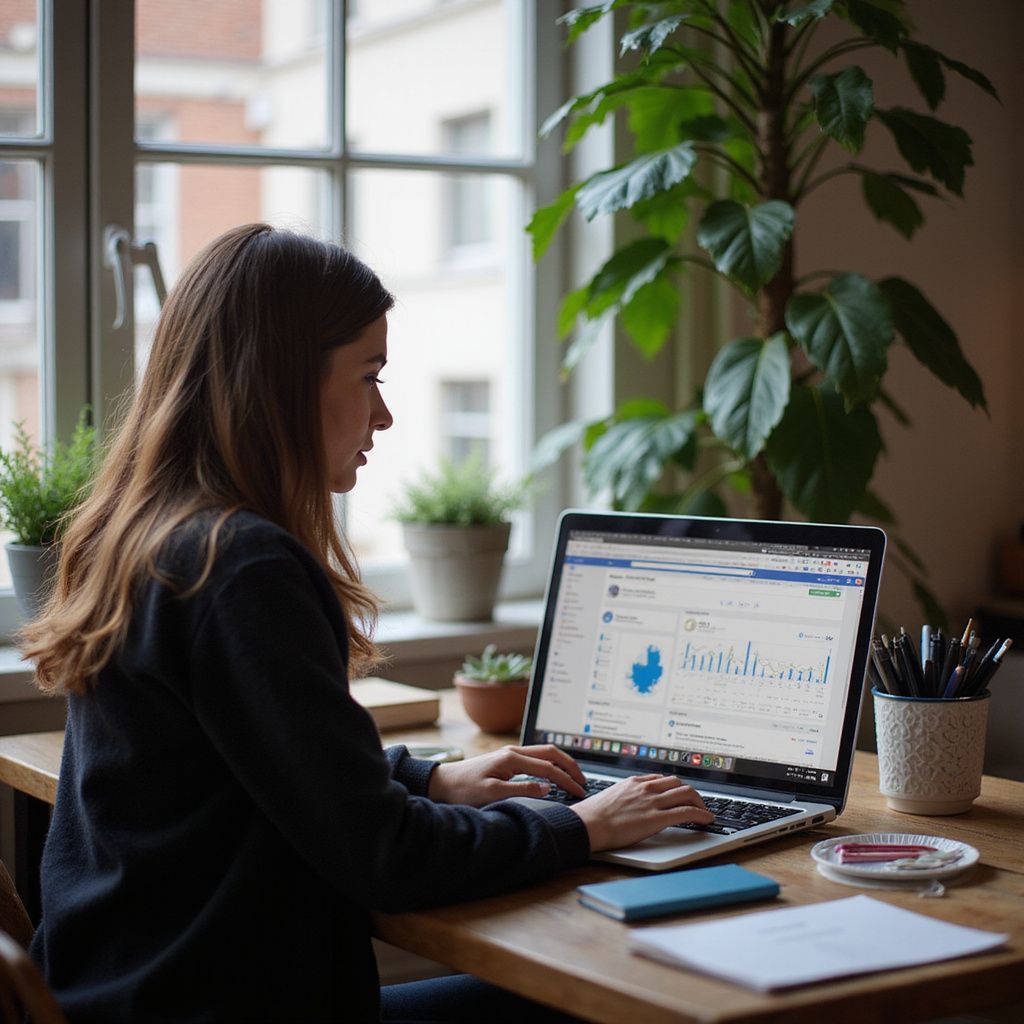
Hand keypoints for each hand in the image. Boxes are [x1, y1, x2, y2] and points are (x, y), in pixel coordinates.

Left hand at [427, 744, 586, 806]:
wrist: (442, 783)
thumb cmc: (464, 790)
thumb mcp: (493, 793)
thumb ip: (521, 789)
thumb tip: (547, 788)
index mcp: (512, 758)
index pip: (548, 767)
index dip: (566, 780)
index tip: (580, 792)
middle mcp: (513, 752)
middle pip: (551, 752)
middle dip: (570, 765)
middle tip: (584, 781)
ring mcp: (510, 754)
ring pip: (544, 752)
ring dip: (562, 763)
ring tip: (575, 776)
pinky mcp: (506, 760)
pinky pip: (535, 758)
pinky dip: (550, 764)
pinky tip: (554, 774)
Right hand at [568, 774, 713, 850]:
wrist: (589, 824)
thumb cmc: (594, 815)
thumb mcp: (612, 796)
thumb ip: (626, 795)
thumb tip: (630, 803)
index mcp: (635, 782)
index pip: (663, 779)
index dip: (676, 787)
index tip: (681, 795)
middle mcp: (646, 788)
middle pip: (678, 783)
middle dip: (692, 793)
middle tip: (697, 803)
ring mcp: (652, 802)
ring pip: (687, 794)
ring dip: (700, 802)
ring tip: (705, 812)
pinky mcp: (656, 818)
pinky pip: (686, 812)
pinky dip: (701, 814)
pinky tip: (707, 820)